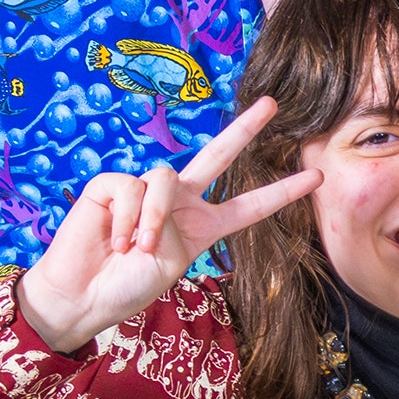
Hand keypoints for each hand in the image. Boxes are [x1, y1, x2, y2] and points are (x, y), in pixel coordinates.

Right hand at [17, 102, 310, 352]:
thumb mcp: (168, 263)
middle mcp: (177, 202)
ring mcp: (144, 191)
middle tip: (272, 103)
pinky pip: (128, 187)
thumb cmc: (126, 287)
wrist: (83, 295)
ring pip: (164, 177)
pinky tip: (114, 240)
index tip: (316, 177)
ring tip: (135, 248)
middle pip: (218, 156)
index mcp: (202, 226)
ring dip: (151, 217)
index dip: (281, 192)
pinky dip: (124, 217)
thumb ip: (174, 227)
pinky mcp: (109, 185)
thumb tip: (159, 197)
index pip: (248, 205)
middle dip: (244, 128)